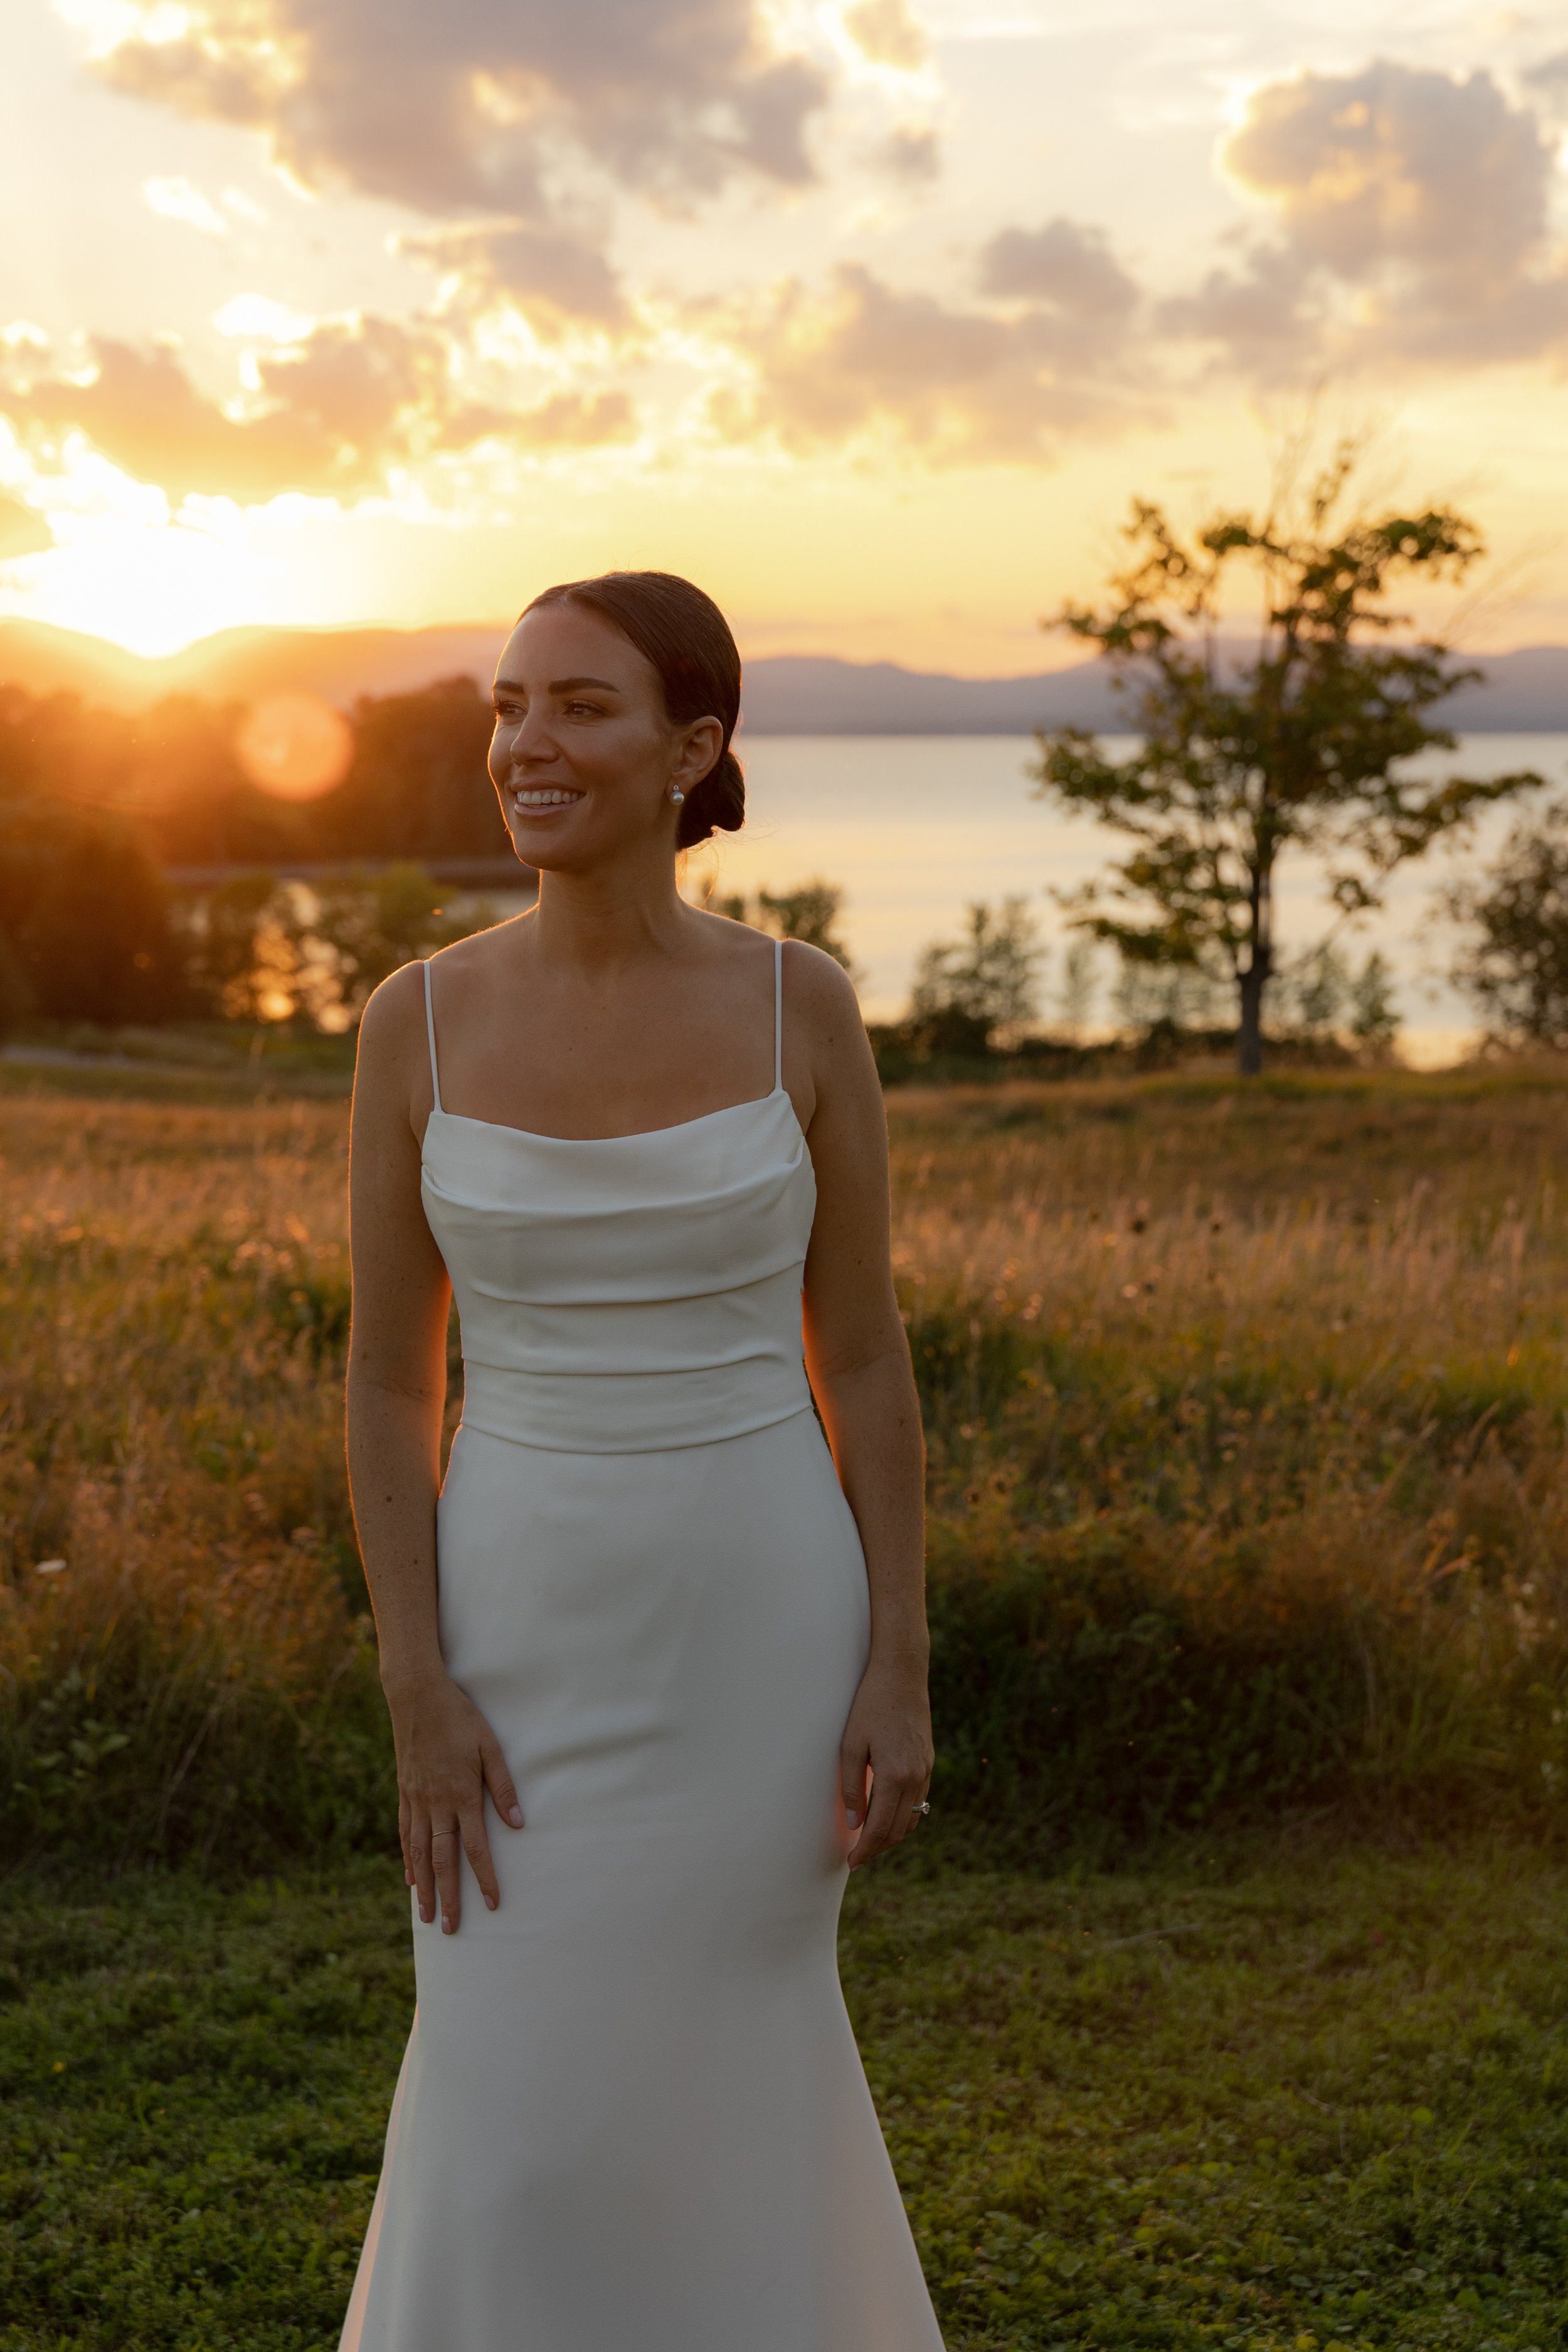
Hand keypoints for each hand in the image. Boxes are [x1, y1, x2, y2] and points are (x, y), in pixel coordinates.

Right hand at [385, 1669, 523, 1932]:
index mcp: (461, 1795)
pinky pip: (405, 1833)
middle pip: (442, 1860)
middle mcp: (436, 1804)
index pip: (475, 1848)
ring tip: (425, 1916)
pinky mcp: (404, 1792)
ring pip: (419, 1852)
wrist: (417, 1696)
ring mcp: (416, 1800)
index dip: (485, 1878)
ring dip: (424, 1886)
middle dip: (447, 1896)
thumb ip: (503, 1787)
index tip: (493, 1904)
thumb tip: (518, 1825)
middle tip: (449, 1928)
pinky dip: (407, 1858)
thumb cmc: (460, 1718)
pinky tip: (409, 1877)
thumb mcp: (489, 1747)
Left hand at [839, 1654, 933, 1870]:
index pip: (880, 1828)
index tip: (853, 1863)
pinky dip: (905, 1816)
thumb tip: (854, 1823)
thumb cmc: (870, 1706)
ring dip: (893, 1834)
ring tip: (871, 1841)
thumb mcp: (850, 1745)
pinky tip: (889, 1814)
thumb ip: (851, 1787)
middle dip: (878, 1848)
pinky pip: (920, 1800)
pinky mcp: (928, 1761)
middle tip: (858, 1858)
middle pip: (899, 1829)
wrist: (901, 1674)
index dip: (866, 1850)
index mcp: (895, 1775)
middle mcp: (916, 1777)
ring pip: (913, 1818)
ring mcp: (925, 1769)